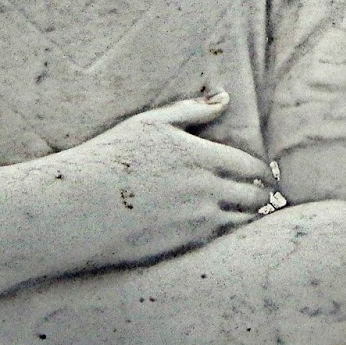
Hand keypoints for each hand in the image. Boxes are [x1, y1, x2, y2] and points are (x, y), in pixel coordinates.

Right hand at [37, 89, 274, 266]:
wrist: (78, 205)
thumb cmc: (111, 157)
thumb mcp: (151, 123)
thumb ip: (192, 111)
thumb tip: (224, 98)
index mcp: (203, 157)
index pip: (254, 168)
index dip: (265, 174)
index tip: (267, 178)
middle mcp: (207, 190)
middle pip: (255, 198)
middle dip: (262, 198)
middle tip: (264, 199)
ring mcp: (196, 221)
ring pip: (242, 224)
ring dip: (249, 220)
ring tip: (247, 218)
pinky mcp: (183, 246)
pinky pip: (220, 243)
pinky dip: (228, 237)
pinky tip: (222, 234)